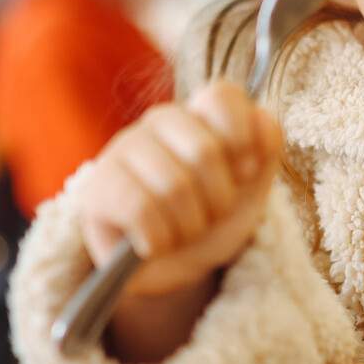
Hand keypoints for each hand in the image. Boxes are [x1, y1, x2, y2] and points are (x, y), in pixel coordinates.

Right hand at [75, 79, 282, 303]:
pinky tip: (155, 243)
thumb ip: (265, 148)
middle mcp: (159, 121)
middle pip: (205, 152)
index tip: (244, 174)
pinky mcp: (98, 187)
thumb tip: (262, 118)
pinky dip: (159, 239)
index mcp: (199, 114)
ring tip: (182, 230)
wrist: (171, 268)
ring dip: (190, 226)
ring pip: (174, 187)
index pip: (222, 96)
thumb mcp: (251, 188)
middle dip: (219, 200)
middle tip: (209, 214)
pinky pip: (140, 210)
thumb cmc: (210, 218)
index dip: (242, 139)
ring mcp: (123, 150)